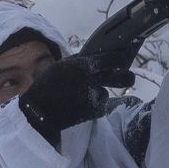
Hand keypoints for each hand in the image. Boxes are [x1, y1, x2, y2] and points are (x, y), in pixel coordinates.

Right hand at [19, 52, 134, 142]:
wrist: (40, 112)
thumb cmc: (47, 86)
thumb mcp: (61, 65)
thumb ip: (80, 60)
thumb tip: (96, 55)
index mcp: (82, 66)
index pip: (110, 60)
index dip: (119, 59)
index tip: (122, 59)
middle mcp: (91, 81)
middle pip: (121, 78)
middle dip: (127, 77)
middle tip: (128, 76)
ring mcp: (93, 98)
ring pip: (104, 92)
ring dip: (97, 93)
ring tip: (80, 96)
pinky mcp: (93, 112)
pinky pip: (99, 105)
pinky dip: (93, 105)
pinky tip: (79, 104)